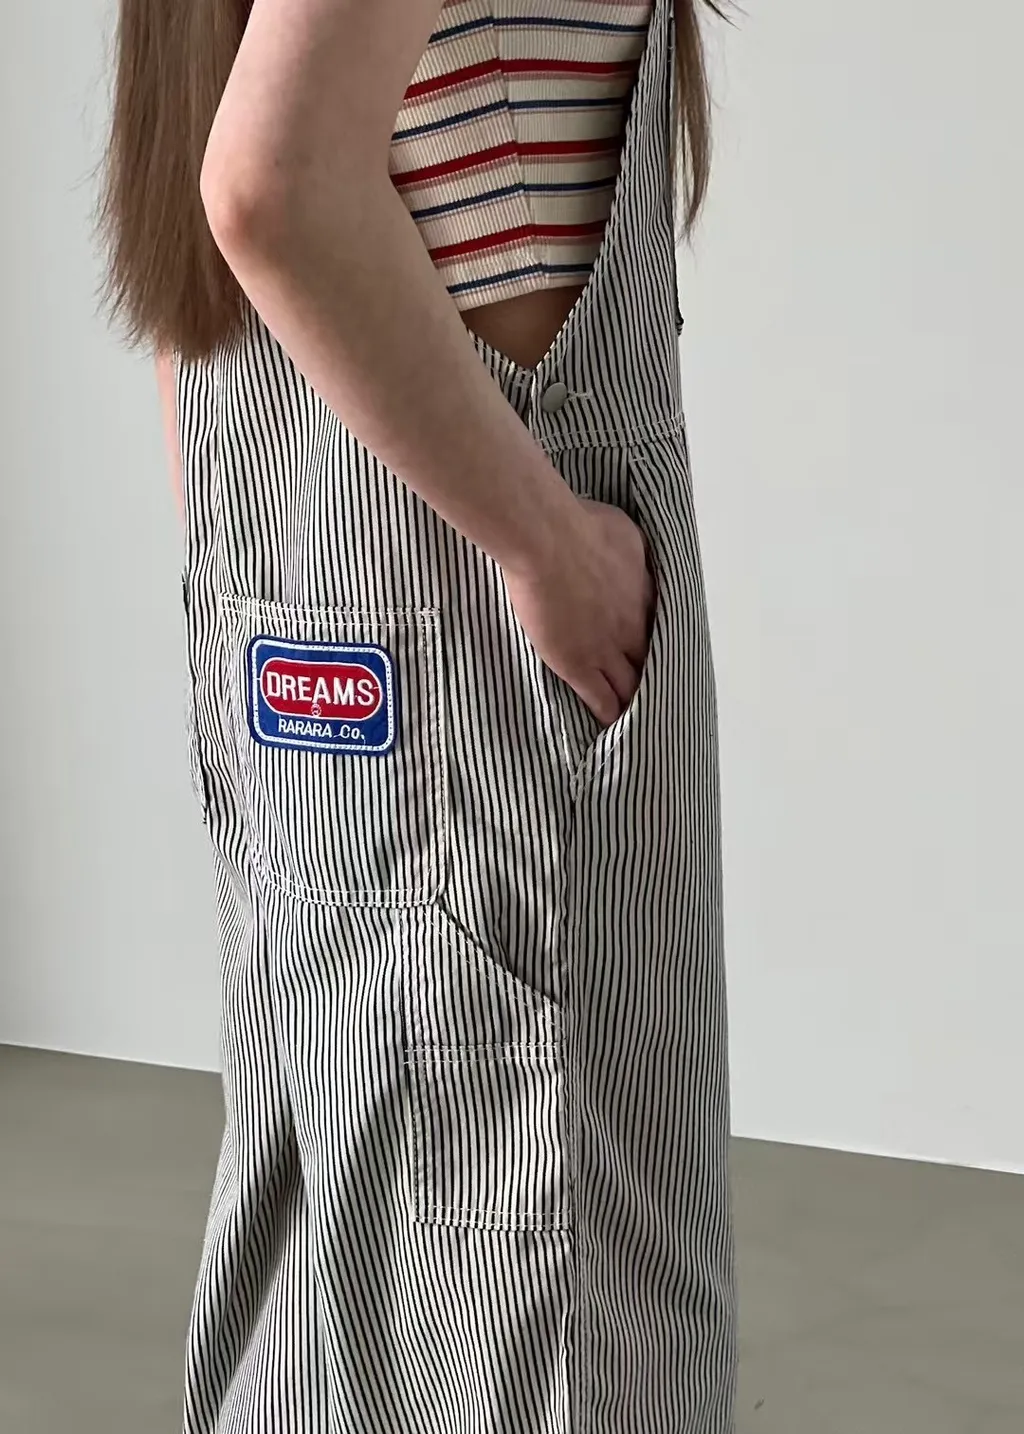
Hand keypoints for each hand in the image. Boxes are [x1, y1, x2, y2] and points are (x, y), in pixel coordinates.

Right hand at [503, 496, 655, 725]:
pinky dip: (609, 713)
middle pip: (651, 662)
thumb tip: (633, 553)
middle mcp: (633, 628)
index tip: (657, 649)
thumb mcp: (627, 532)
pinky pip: (600, 699)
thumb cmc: (583, 525)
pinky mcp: (578, 664)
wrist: (548, 541)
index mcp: (646, 595)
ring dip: (633, 699)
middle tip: (655, 690)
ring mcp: (606, 649)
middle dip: (653, 676)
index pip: (661, 629)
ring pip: (630, 686)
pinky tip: (611, 724)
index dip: (658, 642)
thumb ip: (634, 551)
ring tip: (636, 714)